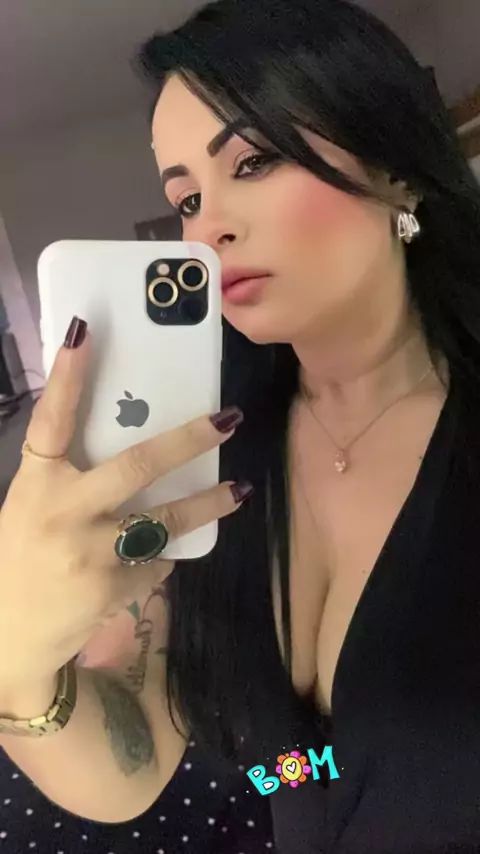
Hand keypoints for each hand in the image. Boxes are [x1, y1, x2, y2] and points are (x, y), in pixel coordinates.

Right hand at [0, 318, 247, 692]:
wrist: (5, 637)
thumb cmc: (16, 560)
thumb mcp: (30, 509)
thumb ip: (68, 480)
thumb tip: (120, 440)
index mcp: (36, 485)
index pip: (50, 421)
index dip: (66, 377)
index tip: (85, 332)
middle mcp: (63, 513)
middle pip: (134, 466)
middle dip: (186, 441)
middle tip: (227, 418)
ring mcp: (91, 553)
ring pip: (163, 522)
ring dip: (207, 503)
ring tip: (240, 489)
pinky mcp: (112, 588)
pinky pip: (155, 562)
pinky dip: (164, 554)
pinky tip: (164, 554)